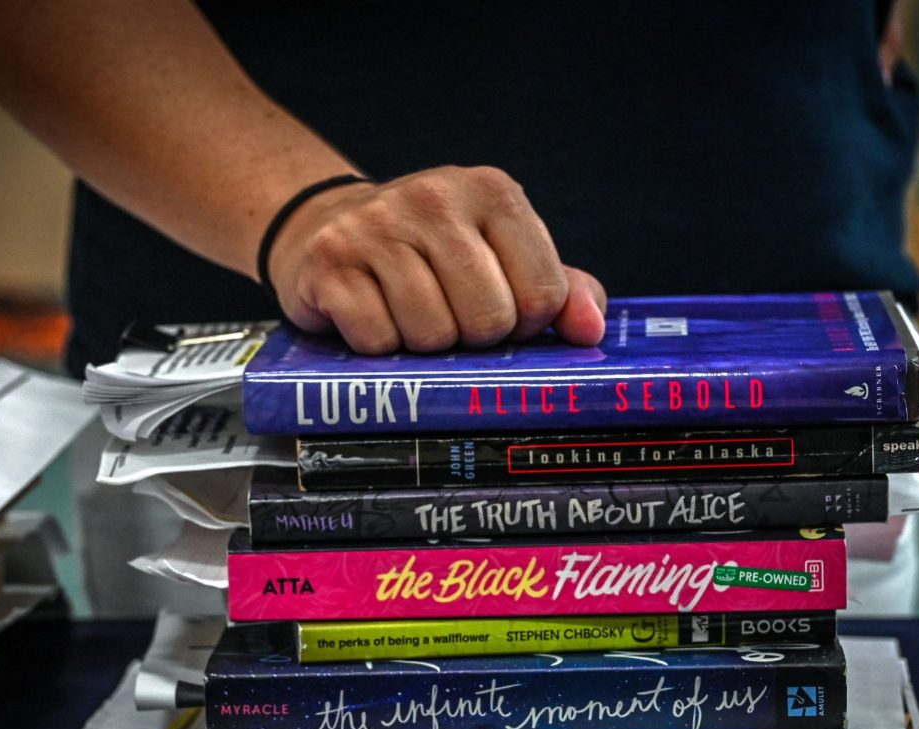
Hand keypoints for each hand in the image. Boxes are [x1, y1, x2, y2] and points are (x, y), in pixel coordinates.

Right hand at [265, 165, 606, 353]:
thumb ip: (560, 291)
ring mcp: (378, 227)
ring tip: (409, 313)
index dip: (525, 325)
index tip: (501, 312)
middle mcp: (435, 197)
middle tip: (451, 316)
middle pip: (489, 319)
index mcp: (493, 192)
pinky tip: (373, 314)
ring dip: (424, 344)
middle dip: (473, 337)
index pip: (543, 294)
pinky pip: (379, 340)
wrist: (327, 228)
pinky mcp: (331, 262)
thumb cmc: (430, 253)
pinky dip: (379, 346)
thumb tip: (591, 331)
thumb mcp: (502, 256)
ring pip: (432, 335)